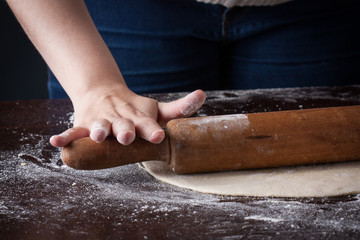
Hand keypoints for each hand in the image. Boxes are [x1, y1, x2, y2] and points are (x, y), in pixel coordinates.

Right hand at [50, 89, 205, 146]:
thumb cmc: (135, 108)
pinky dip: (66, 136)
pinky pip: (74, 131)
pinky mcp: (86, 124)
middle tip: (126, 136)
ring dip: (98, 130)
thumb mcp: (157, 109)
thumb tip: (203, 94)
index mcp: (138, 117)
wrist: (104, 92)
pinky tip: (56, 142)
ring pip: (99, 126)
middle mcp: (120, 119)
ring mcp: (102, 121)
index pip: (147, 124)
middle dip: (124, 130)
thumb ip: (180, 108)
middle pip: (122, 125)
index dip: (152, 129)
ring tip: (97, 135)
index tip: (158, 136)